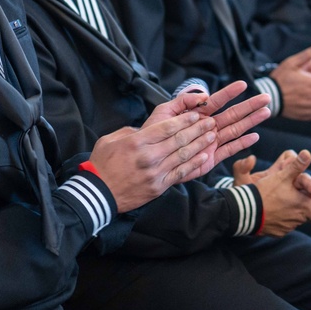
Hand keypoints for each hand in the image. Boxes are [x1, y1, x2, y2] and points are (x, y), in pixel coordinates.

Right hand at [89, 111, 220, 212]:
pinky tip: (204, 156)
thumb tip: (144, 129)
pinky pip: (181, 172)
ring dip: (200, 144)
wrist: (97, 195)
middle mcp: (149, 156)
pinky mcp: (158, 186)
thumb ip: (129, 131)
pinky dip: (194, 163)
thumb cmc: (102, 165)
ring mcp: (155, 173)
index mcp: (137, 142)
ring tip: (213, 136)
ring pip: (184, 155)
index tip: (196, 114)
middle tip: (211, 122)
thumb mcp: (110, 140)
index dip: (185, 120)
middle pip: (179, 140)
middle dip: (198, 129)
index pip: (167, 128)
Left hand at [148, 82, 270, 172]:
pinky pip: (229, 149)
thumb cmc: (155, 134)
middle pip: (233, 114)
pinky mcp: (212, 158)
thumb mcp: (165, 112)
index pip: (217, 101)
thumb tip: (203, 96)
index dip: (230, 92)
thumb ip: (183, 102)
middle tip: (266, 97)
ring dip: (251, 121)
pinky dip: (242, 144)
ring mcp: (212, 141)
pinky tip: (254, 137)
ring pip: (236, 129)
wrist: (149, 158)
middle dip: (250, 106)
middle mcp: (208, 126)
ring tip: (266, 112)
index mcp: (198, 114)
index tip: (243, 84)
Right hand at [232, 150, 310, 235]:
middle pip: (309, 215)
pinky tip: (272, 209)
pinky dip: (281, 218)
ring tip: (280, 200)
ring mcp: (287, 228)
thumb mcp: (282, 176)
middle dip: (305, 205)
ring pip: (296, 219)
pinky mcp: (277, 233)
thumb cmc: (265, 192)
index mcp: (304, 206)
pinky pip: (284, 225)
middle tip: (296, 196)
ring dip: (292, 210)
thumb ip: (297, 166)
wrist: (245, 210)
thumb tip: (307, 153)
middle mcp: (298, 220)